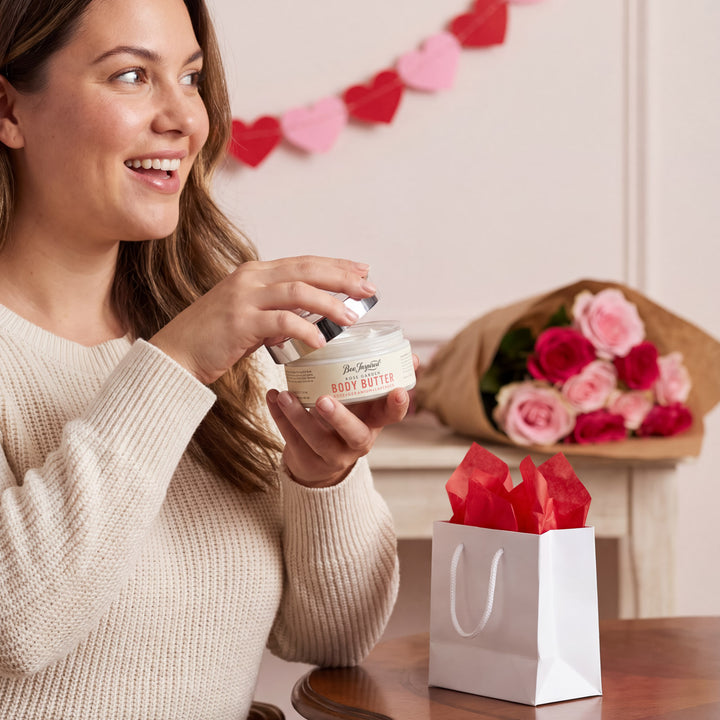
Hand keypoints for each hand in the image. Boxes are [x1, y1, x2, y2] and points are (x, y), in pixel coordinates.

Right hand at [149, 256, 374, 383]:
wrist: (175, 354)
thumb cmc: (214, 339)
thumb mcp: (249, 316)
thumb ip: (276, 311)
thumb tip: (309, 320)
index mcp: (255, 273)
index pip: (303, 262)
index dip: (335, 265)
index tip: (362, 270)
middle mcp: (250, 278)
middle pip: (306, 270)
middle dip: (341, 278)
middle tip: (368, 288)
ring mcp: (244, 298)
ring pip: (298, 292)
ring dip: (329, 303)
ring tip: (352, 317)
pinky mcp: (239, 322)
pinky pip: (281, 322)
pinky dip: (305, 330)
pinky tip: (321, 341)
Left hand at [266, 356, 419, 486]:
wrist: (321, 463)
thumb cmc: (348, 421)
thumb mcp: (367, 405)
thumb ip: (382, 379)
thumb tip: (413, 355)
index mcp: (374, 423)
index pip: (392, 416)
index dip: (397, 405)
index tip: (397, 391)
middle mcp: (356, 442)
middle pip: (354, 434)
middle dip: (340, 418)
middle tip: (324, 400)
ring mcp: (331, 454)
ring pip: (316, 439)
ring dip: (299, 416)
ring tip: (285, 395)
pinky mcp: (306, 459)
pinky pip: (291, 438)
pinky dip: (280, 417)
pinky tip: (272, 397)